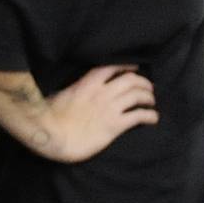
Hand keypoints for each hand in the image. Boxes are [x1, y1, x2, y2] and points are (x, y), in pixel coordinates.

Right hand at [41, 66, 158, 161]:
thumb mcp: (60, 95)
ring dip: (148, 97)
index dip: (126, 66)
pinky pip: (139, 116)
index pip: (111, 67)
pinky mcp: (115, 125)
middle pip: (130, 80)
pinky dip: (150, 115)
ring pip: (137, 96)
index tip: (135, 68)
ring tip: (151, 101)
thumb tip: (72, 90)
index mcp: (87, 83)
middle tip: (149, 88)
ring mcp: (109, 108)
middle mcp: (102, 93)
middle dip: (143, 83)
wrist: (52, 135)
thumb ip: (72, 90)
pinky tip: (153, 118)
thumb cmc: (49, 117)